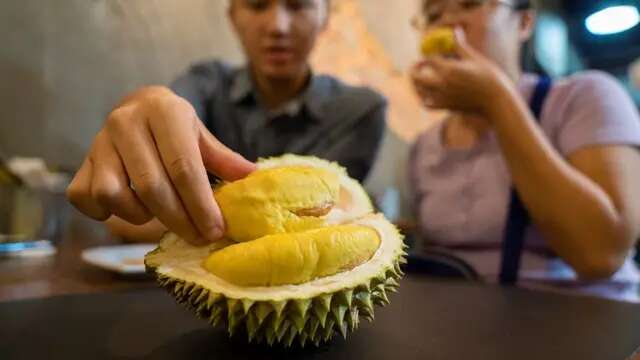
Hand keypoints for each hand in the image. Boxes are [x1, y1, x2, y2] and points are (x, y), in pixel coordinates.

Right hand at [66, 86, 255, 244]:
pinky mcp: (81, 163)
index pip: (183, 167)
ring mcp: (98, 143)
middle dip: (180, 220)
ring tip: (161, 215)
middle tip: (199, 237)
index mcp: (163, 111)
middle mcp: (126, 123)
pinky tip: (129, 211)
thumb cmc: (174, 128)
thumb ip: (224, 159)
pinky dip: (105, 214)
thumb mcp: (201, 136)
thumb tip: (253, 179)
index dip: (200, 204)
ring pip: (114, 195)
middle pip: (152, 187)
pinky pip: (85, 198)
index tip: (215, 230)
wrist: (137, 107)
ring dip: (141, 217)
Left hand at [411, 28, 512, 116]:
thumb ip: (460, 46)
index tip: (428, 56)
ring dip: (416, 84)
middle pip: (417, 77)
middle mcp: (443, 84)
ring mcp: (442, 97)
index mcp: (450, 69)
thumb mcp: (474, 58)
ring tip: (419, 79)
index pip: (429, 60)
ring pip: (419, 91)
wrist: (496, 101)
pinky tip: (427, 94)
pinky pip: (426, 104)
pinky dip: (423, 99)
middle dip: (414, 70)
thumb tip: (455, 30)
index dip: (427, 57)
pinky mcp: (445, 107)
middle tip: (416, 66)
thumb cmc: (489, 77)